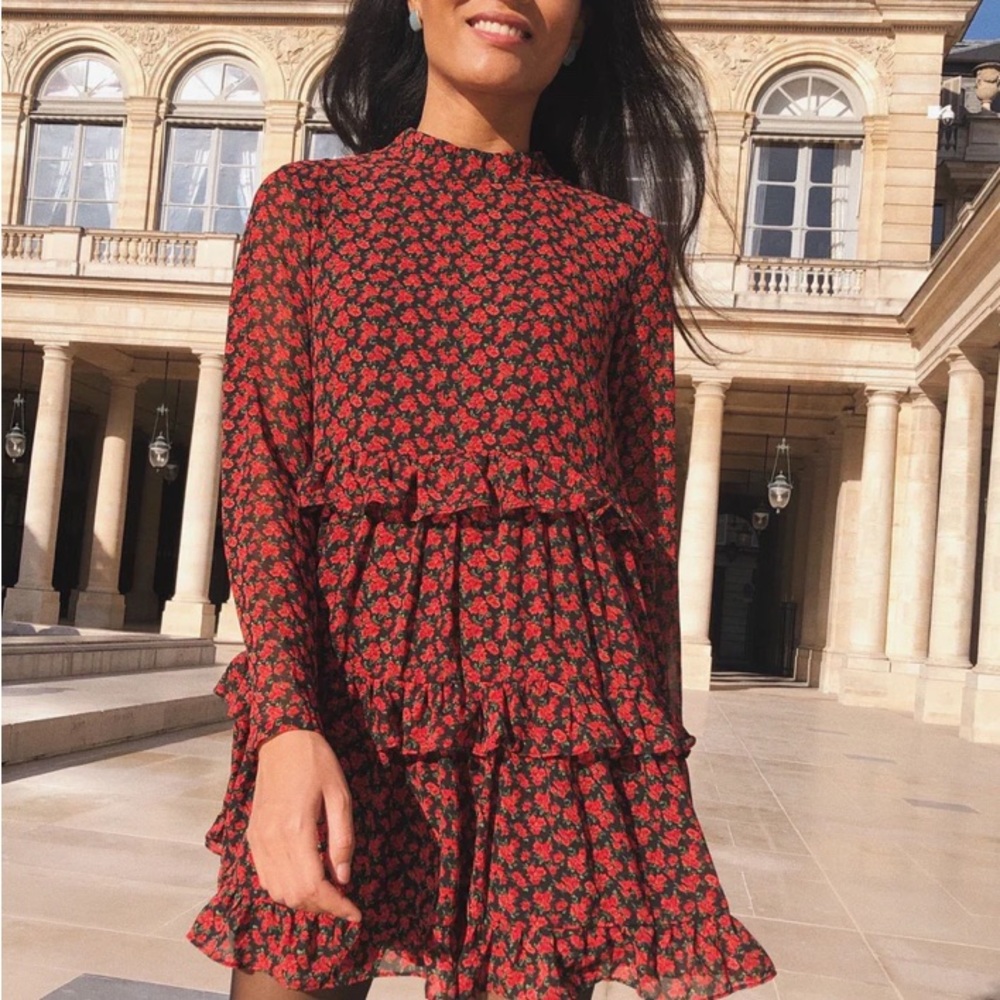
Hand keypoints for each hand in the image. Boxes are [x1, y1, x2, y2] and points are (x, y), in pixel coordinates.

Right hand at [247, 728, 361, 920]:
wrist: (282, 738)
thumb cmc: (317, 762)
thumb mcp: (340, 795)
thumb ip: (342, 839)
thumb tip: (344, 878)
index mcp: (297, 829)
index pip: (314, 886)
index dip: (336, 906)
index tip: (355, 913)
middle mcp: (272, 840)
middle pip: (295, 896)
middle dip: (322, 907)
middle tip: (345, 903)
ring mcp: (258, 840)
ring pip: (277, 892)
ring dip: (304, 901)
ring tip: (328, 893)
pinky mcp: (252, 836)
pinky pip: (265, 878)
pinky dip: (285, 889)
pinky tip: (305, 880)